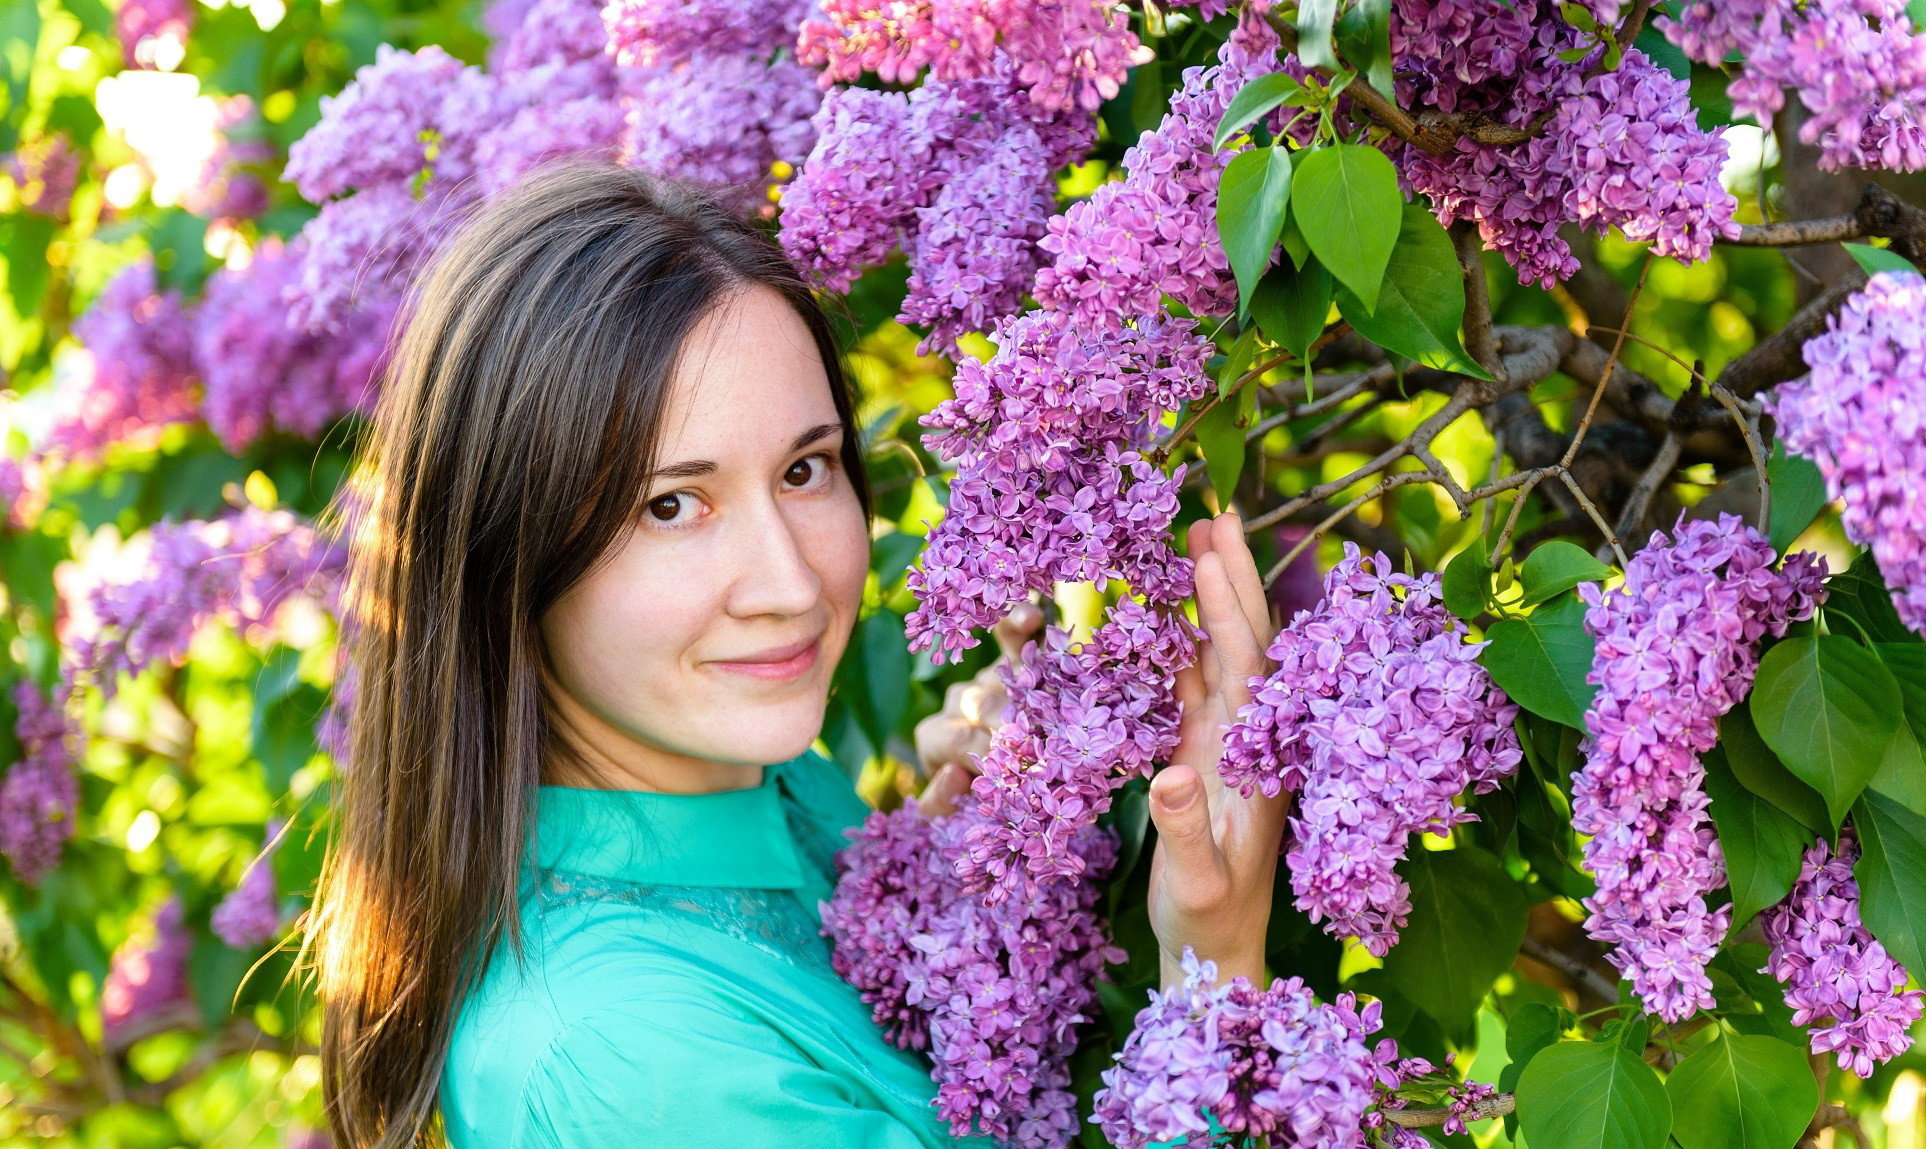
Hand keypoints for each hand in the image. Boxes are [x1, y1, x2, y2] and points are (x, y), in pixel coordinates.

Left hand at [913, 601, 1044, 816]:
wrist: (1020, 783)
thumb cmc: (987, 801)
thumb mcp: (956, 814)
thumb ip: (943, 805)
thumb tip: (952, 774)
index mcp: (935, 738)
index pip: (960, 741)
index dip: (991, 760)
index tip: (1019, 778)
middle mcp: (958, 702)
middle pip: (983, 708)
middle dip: (1013, 733)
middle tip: (1041, 749)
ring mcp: (985, 678)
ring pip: (1001, 679)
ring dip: (1028, 696)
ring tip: (1051, 714)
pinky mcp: (1016, 659)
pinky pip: (1013, 636)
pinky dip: (1019, 623)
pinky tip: (1032, 618)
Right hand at [1147, 511, 1287, 989]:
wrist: (1216, 955)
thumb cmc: (1208, 924)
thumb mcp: (1195, 885)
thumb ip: (1185, 830)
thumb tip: (1169, 771)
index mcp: (1257, 761)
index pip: (1245, 667)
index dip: (1228, 608)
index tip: (1211, 552)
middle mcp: (1249, 742)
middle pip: (1243, 643)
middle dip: (1231, 579)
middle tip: (1214, 514)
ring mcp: (1226, 746)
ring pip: (1220, 656)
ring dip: (1209, 600)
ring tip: (1194, 542)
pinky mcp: (1202, 756)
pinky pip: (1194, 686)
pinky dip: (1184, 642)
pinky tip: (1169, 614)